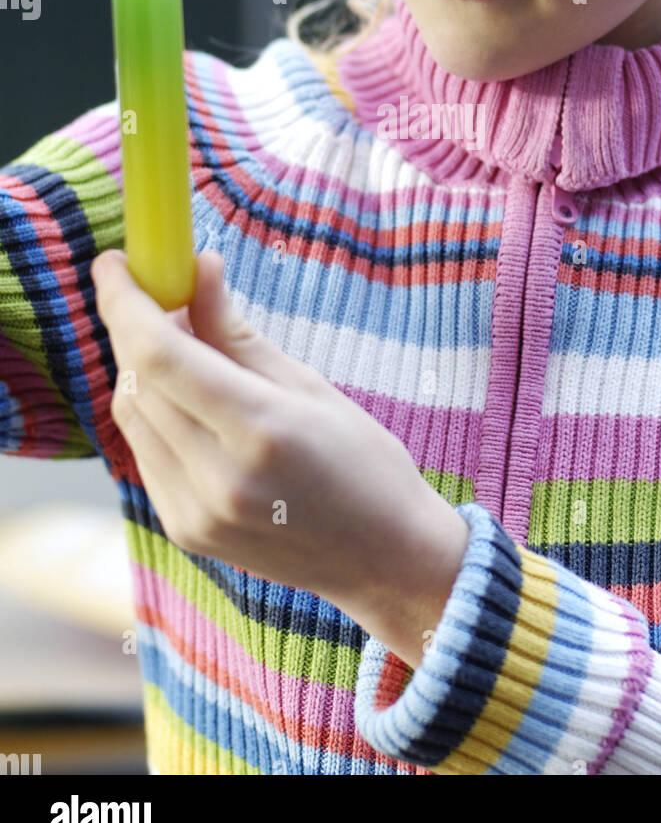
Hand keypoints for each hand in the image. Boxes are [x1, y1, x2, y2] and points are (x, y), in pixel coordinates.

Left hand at [91, 248, 468, 663]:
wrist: (383, 560)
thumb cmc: (363, 462)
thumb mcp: (309, 385)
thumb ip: (236, 333)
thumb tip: (197, 269)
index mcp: (259, 432)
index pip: (159, 356)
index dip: (125, 302)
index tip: (116, 262)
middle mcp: (216, 479)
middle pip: (136, 383)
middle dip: (135, 326)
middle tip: (162, 290)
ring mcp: (194, 513)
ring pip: (131, 417)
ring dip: (141, 368)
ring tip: (183, 341)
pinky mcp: (184, 531)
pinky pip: (146, 452)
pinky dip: (154, 410)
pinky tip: (188, 395)